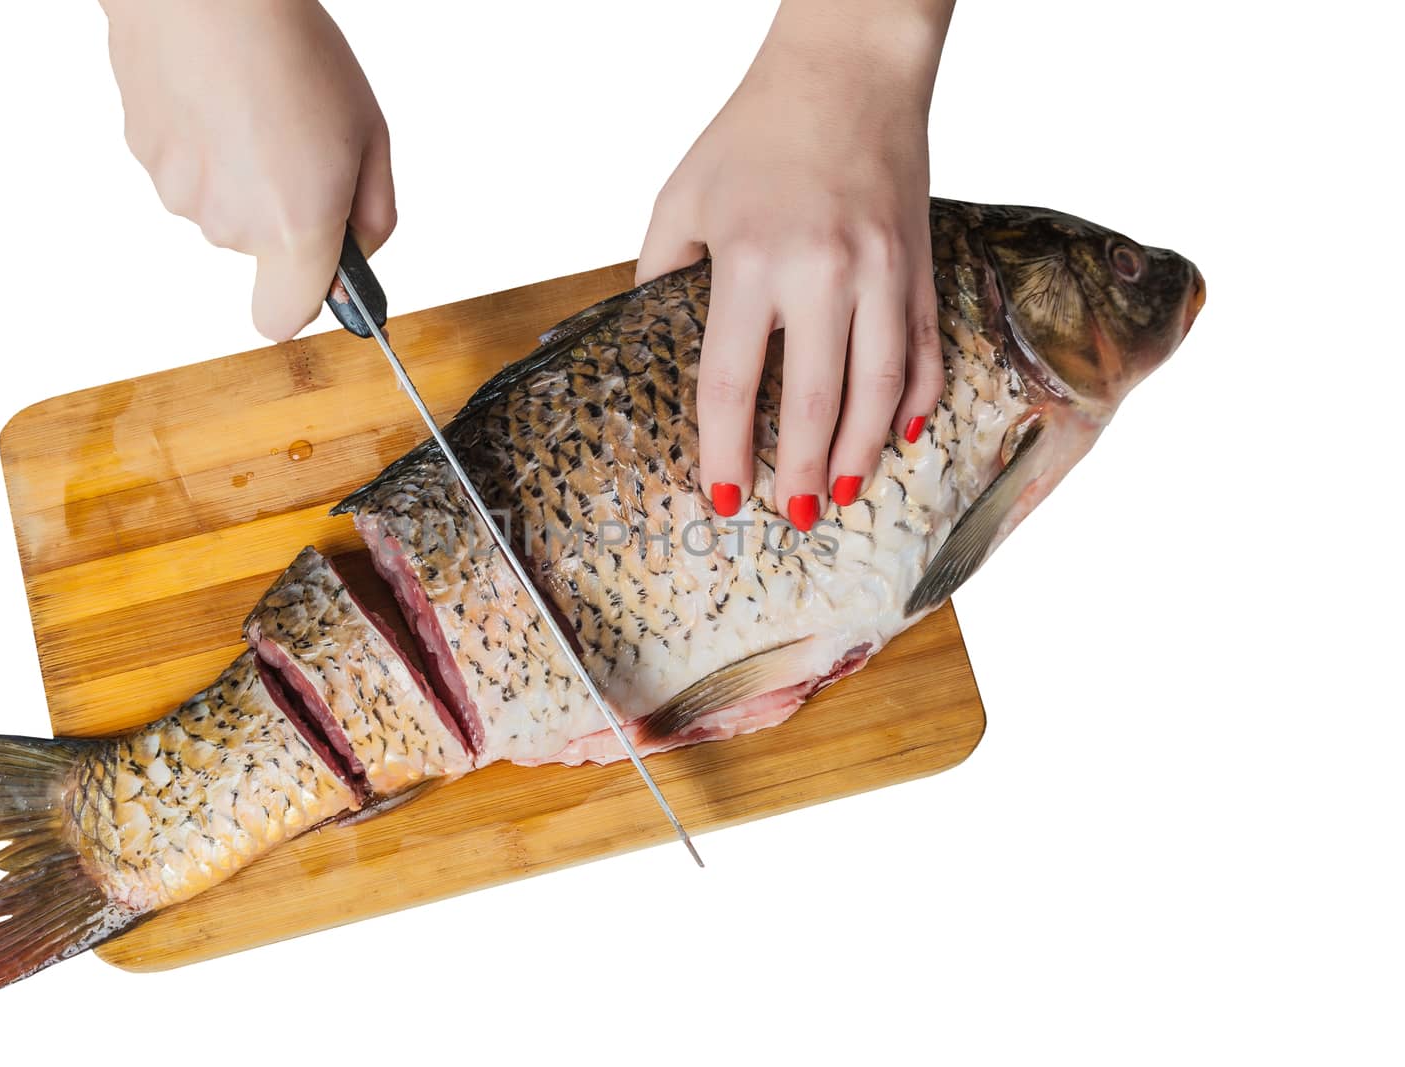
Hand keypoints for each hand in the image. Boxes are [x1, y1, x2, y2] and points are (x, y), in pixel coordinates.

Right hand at [103, 0, 394, 340]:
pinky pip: (186, 170)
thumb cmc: (295, 51)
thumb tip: (357, 255)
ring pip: (221, 207)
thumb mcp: (370, 136)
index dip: (304, 297)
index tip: (321, 266)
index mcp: (294, 227)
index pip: (282, 320)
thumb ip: (372, 216)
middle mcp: (231, 224)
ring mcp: (180, 193)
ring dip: (240, 174)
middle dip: (282, 211)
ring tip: (253, 107)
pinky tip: (214, 96)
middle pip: (259, 249)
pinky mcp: (144, 156)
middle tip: (297, 140)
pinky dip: (203, 144)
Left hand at [636, 0, 952, 527]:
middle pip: (812, 402)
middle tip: (791, 518)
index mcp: (752, 260)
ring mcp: (883, 270)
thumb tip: (650, 345)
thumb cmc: (753, 133)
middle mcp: (825, 271)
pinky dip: (915, 400)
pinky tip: (899, 437)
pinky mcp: (921, 265)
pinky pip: (926, 350)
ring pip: (879, 389)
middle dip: (799, 473)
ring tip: (840, 495)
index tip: (722, 497)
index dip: (723, 451)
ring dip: (859, 453)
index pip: (731, 383)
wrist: (850, 67)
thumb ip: (658, 275)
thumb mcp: (681, 197)